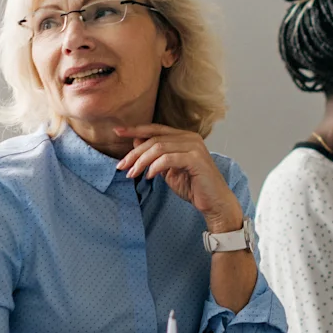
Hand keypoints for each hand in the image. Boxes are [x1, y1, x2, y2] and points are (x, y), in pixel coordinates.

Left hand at [114, 125, 244, 231]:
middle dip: (134, 153)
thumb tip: (135, 142)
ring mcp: (194, 147)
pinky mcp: (195, 159)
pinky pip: (168, 159)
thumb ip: (155, 156)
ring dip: (141, 161)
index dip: (135, 129)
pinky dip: (154, 167)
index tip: (117, 132)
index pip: (155, 129)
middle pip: (154, 139)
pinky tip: (148, 177)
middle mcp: (190, 137)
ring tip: (131, 174)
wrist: (214, 203)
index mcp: (184, 137)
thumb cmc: (193, 186)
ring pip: (159, 148)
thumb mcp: (168, 169)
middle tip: (121, 166)